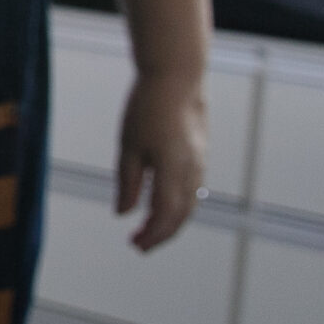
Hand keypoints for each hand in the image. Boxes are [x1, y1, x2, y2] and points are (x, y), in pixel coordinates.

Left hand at [116, 72, 207, 250]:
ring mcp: (199, 163)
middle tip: (138, 246)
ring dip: (170, 222)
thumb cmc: (147, 108)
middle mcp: (192, 170)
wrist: (177, 78)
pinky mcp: (199, 156)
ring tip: (147, 230)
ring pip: (189, 204)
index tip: (135, 245)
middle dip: (161, 234)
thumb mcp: (128, 145)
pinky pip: (192, 190)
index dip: (153, 234)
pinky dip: (179, 206)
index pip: (166, 214)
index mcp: (173, 168)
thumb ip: (128, 182)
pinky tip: (162, 207)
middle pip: (180, 215)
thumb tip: (123, 214)